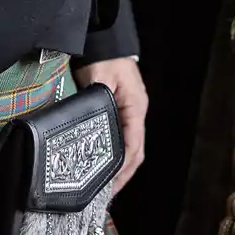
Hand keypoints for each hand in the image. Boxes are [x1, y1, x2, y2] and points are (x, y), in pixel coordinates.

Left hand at [73, 56, 146, 196]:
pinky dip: (117, 154)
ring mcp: (130, 112)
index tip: (111, 184)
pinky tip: (106, 164)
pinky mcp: (122, 111)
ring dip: (121, 167)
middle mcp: (137, 112)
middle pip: (136, 151)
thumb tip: (97, 128)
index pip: (134, 143)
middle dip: (124, 174)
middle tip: (108, 194)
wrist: (104, 40)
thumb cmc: (103, 57)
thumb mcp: (101, 78)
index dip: (124, 166)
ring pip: (131, 147)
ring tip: (106, 186)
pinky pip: (123, 138)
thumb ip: (100, 102)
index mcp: (136, 107)